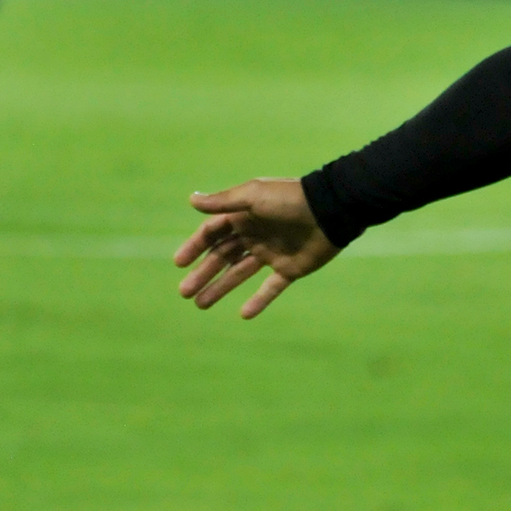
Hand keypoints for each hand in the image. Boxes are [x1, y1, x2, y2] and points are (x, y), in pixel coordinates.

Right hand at [174, 178, 341, 318]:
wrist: (331, 211)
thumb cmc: (290, 200)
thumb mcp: (253, 196)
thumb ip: (223, 202)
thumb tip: (192, 199)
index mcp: (245, 216)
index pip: (213, 233)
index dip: (195, 247)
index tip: (179, 263)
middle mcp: (256, 234)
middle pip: (222, 256)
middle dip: (203, 273)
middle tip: (184, 292)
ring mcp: (273, 252)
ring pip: (240, 273)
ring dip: (220, 288)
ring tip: (200, 304)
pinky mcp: (291, 268)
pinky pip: (272, 287)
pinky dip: (259, 300)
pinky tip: (244, 314)